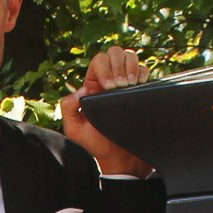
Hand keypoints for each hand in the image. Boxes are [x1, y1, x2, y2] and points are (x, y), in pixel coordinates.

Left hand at [59, 46, 151, 177]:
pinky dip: (143, 73)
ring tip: (130, 85)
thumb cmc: (97, 145)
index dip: (104, 68)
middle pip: (114, 53)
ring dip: (131, 66)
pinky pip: (144, 70)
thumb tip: (82, 90)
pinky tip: (139, 86)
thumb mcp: (74, 130)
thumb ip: (68, 108)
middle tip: (121, 85)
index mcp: (93, 87)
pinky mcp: (141, 91)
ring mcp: (126, 85)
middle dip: (118, 65)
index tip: (109, 86)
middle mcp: (110, 81)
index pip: (98, 61)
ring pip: (130, 57)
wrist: (121, 159)